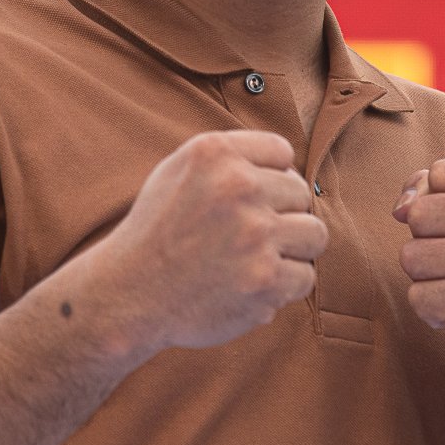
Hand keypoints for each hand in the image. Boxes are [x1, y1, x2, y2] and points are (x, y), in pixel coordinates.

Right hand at [89, 130, 327, 355]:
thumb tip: (289, 164)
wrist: (130, 293)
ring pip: (314, 234)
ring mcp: (255, 233)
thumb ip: (229, 158)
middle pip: (300, 193)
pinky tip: (252, 284)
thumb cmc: (158, 231)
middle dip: (281, 214)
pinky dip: (284, 286)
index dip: (270, 176)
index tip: (250, 199)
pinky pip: (305, 277)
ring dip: (292, 250)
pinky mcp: (265, 279)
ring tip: (259, 259)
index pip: (281, 151)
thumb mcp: (177, 171)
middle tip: (248, 236)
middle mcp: (237, 186)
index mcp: (214, 153)